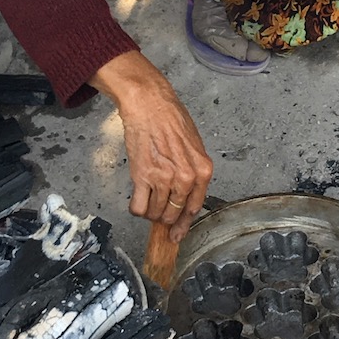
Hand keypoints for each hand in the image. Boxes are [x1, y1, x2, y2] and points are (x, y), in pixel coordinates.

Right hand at [90, 51, 212, 239]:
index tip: (177, 233)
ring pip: (155, 213)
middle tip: (158, 211)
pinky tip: (137, 198)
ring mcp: (164, 179)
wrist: (150, 106)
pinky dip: (136, 208)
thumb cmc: (171, 120)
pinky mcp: (142, 177)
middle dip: (165, 218)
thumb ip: (193, 172)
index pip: (194, 207)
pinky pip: (138, 207)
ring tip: (147, 197)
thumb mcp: (195, 146)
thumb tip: (185, 196)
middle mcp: (185, 178)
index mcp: (202, 171)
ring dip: (150, 212)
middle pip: (174, 214)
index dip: (183, 224)